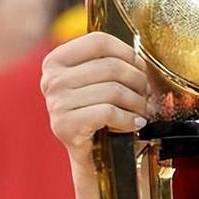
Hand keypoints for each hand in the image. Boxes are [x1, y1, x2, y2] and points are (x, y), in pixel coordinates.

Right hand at [40, 31, 148, 170]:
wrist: (92, 156)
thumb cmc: (100, 114)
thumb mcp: (99, 82)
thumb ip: (111, 63)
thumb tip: (143, 55)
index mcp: (56, 61)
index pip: (99, 41)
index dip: (127, 52)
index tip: (141, 67)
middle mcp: (51, 79)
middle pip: (111, 66)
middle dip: (138, 81)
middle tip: (147, 95)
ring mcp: (55, 103)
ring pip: (114, 90)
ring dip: (137, 103)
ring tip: (142, 110)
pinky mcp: (65, 126)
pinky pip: (109, 112)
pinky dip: (129, 119)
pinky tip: (135, 124)